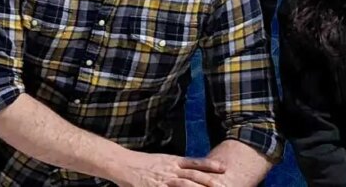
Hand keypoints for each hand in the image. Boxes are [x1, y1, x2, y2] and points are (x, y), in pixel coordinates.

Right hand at [108, 151, 227, 186]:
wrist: (122, 163)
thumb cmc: (140, 163)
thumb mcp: (160, 160)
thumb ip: (174, 165)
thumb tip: (187, 170)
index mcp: (172, 161)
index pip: (194, 163)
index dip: (209, 165)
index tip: (223, 168)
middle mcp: (170, 169)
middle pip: (194, 175)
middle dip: (210, 180)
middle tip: (224, 185)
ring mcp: (163, 179)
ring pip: (185, 184)